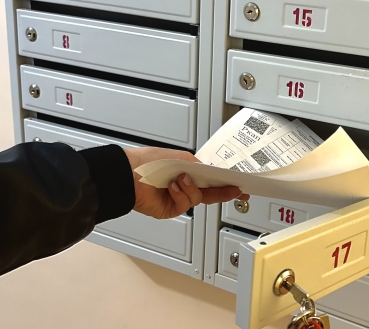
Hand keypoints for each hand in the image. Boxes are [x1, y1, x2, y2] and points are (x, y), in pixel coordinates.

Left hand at [124, 147, 248, 218]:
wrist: (130, 175)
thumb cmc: (150, 162)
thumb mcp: (182, 158)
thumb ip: (199, 166)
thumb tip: (210, 173)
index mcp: (188, 172)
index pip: (211, 179)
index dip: (225, 183)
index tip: (238, 184)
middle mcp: (184, 186)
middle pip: (210, 192)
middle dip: (223, 192)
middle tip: (237, 191)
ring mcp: (178, 198)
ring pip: (198, 198)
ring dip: (191, 188)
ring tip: (180, 179)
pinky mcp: (171, 209)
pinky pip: (185, 204)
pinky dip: (180, 194)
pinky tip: (172, 187)